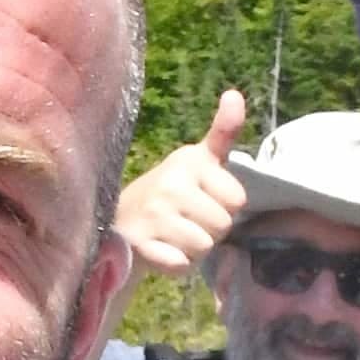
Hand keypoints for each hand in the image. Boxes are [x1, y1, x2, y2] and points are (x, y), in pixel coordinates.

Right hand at [115, 89, 250, 276]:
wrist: (121, 221)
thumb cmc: (171, 192)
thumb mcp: (199, 161)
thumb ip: (223, 132)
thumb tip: (235, 94)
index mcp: (189, 161)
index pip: (238, 199)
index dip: (226, 206)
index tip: (204, 200)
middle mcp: (170, 183)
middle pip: (223, 225)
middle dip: (211, 230)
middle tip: (188, 222)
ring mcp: (153, 214)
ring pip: (204, 246)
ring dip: (194, 249)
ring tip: (174, 235)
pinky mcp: (140, 244)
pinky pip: (181, 264)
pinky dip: (176, 264)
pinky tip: (162, 250)